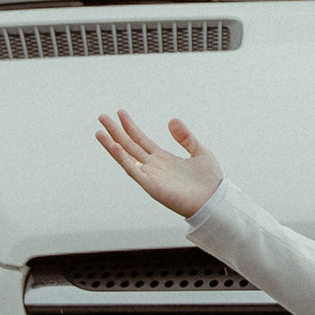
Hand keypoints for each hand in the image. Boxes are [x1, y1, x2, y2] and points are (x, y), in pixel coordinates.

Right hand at [94, 110, 223, 220]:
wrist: (215, 200)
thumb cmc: (209, 181)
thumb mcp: (199, 151)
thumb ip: (185, 137)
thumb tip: (171, 120)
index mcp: (163, 159)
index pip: (141, 140)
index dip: (131, 127)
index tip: (120, 113)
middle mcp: (154, 167)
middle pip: (130, 146)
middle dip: (116, 132)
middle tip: (102, 117)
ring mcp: (151, 176)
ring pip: (127, 157)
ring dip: (112, 145)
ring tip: (99, 132)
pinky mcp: (151, 186)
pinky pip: (134, 171)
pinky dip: (123, 159)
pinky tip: (114, 147)